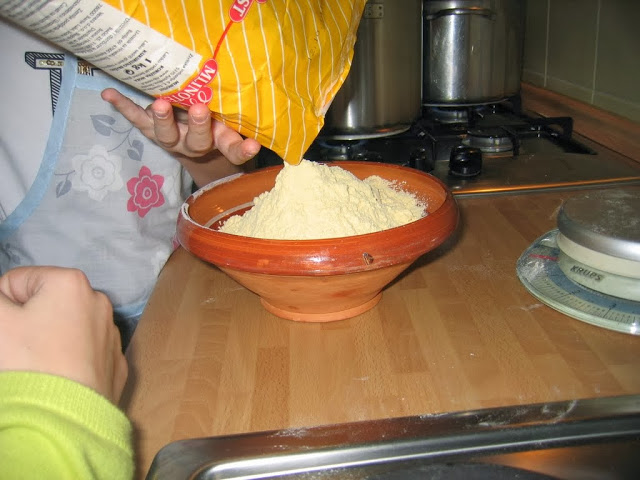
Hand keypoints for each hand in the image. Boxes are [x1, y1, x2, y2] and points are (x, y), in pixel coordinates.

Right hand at [0, 267, 127, 403]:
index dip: (3, 305)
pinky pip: (83, 355)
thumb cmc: (28, 362)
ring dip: (48, 342)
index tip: (7, 331)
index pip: (17, 281)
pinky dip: (69, 362)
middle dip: (27, 323)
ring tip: (39, 366)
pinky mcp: (115, 365)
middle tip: (19, 350)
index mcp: (71, 283)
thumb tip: (3, 299)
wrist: (64, 418)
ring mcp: (111, 334)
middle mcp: (99, 303)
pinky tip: (60, 379)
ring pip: (65, 330)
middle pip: (44, 305)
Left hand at [101, 88, 260, 164]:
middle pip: (197, 141)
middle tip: (201, 109)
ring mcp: (171, 139)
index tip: (252, 145)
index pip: (234, 151)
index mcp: (220, 144)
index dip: (242, 150)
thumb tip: (248, 99)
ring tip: (161, 104)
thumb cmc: (219, 129)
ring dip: (163, 119)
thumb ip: (235, 119)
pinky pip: (138, 120)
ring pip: (166, 135)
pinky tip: (109, 94)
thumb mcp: (231, 126)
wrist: (195, 145)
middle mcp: (194, 146)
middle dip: (198, 125)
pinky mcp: (152, 130)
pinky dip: (124, 106)